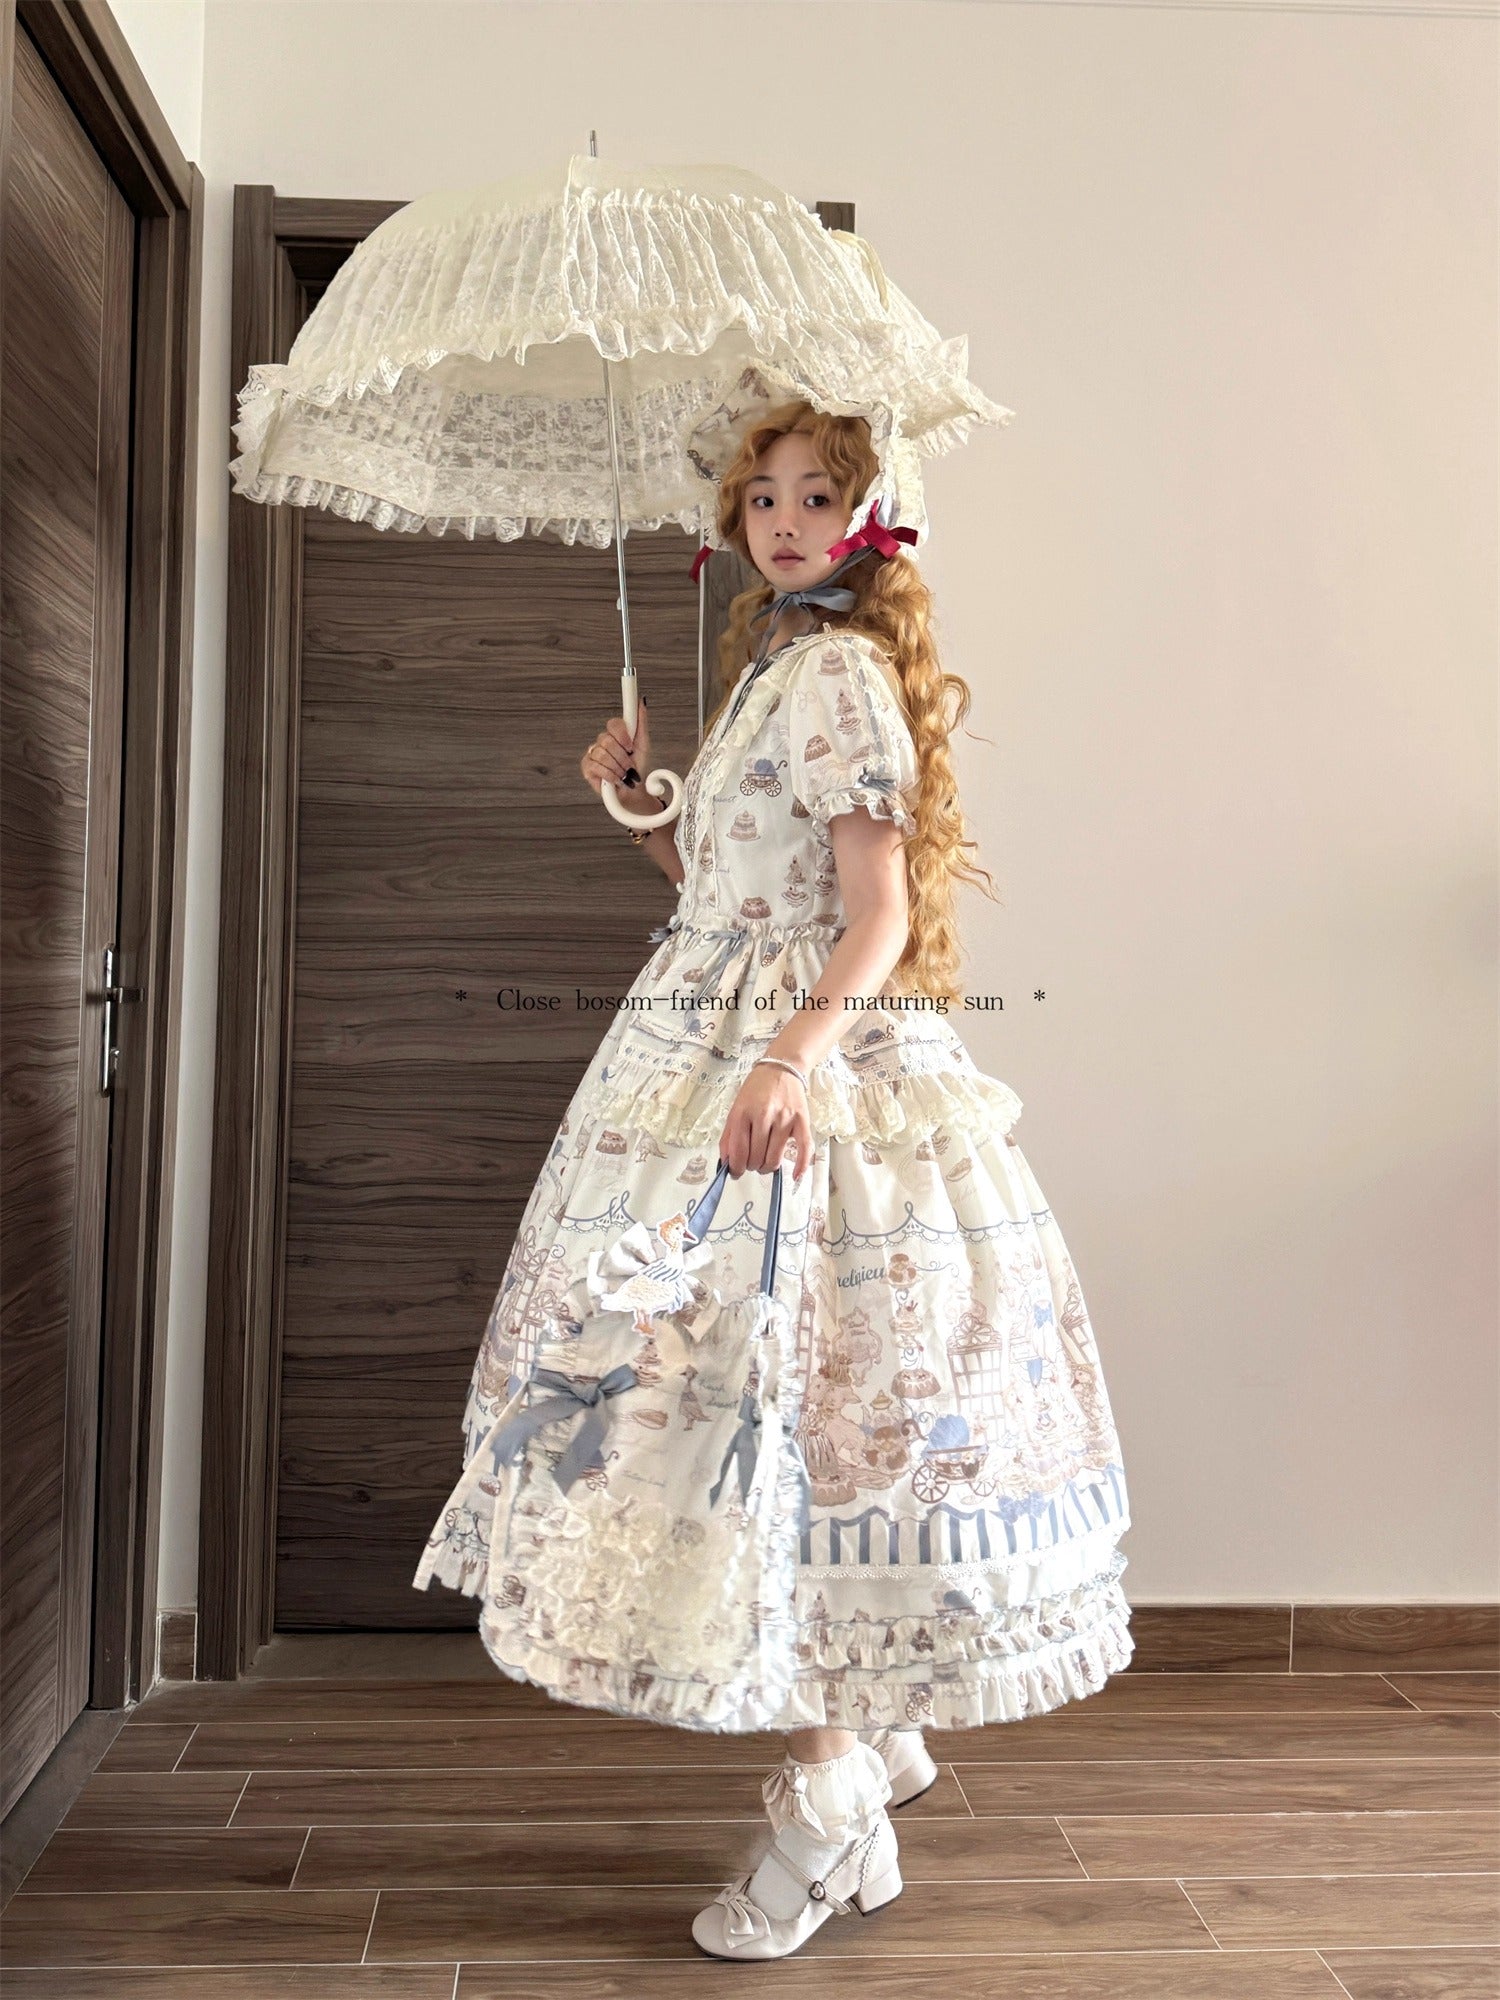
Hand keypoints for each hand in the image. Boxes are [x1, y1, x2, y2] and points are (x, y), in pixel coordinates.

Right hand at [580, 699, 650, 798]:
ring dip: (618, 768)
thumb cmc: (638, 768)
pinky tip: (615, 779)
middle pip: (608, 741)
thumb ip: (641, 723)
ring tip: (624, 775)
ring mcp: (593, 753)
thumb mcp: (644, 745)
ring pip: (602, 754)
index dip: (622, 735)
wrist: (634, 790)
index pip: (614, 723)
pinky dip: (610, 775)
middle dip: (623, 758)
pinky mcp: (587, 767)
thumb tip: (642, 701)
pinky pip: (596, 766)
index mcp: (616, 734)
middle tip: (630, 767)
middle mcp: (603, 741)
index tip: (630, 746)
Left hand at [720, 1063, 811, 1181]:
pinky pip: (804, 1148)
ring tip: (765, 1162)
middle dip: (752, 1166)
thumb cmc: (757, 1089)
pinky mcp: (801, 1121)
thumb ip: (729, 1136)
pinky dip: (800, 1166)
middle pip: (756, 1158)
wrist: (781, 1068)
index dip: (736, 1168)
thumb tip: (726, 1162)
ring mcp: (784, 1118)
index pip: (738, 1152)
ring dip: (768, 1167)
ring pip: (775, 1158)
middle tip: (752, 1162)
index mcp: (743, 1113)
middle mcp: (763, 1116)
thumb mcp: (736, 1108)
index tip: (736, 1171)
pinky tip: (796, 1176)